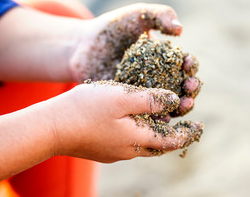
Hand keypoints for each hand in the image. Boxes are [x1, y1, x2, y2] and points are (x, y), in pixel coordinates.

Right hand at [50, 82, 202, 162]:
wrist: (49, 128)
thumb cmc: (85, 109)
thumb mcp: (122, 98)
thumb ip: (151, 99)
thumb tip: (175, 101)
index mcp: (138, 139)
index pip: (172, 140)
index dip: (188, 133)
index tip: (200, 126)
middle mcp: (129, 150)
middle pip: (160, 144)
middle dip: (175, 133)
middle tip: (185, 123)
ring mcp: (114, 151)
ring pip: (143, 142)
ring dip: (156, 131)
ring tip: (163, 119)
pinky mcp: (102, 148)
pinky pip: (127, 140)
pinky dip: (138, 130)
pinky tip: (134, 119)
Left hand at [69, 3, 200, 116]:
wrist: (82, 45)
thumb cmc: (113, 27)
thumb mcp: (139, 14)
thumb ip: (161, 15)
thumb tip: (180, 29)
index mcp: (167, 58)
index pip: (186, 64)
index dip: (190, 65)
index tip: (188, 63)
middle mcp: (160, 78)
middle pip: (183, 88)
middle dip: (191, 88)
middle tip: (191, 87)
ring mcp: (146, 93)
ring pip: (169, 104)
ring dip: (180, 107)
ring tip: (183, 104)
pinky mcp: (131, 105)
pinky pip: (147, 114)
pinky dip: (157, 118)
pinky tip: (161, 117)